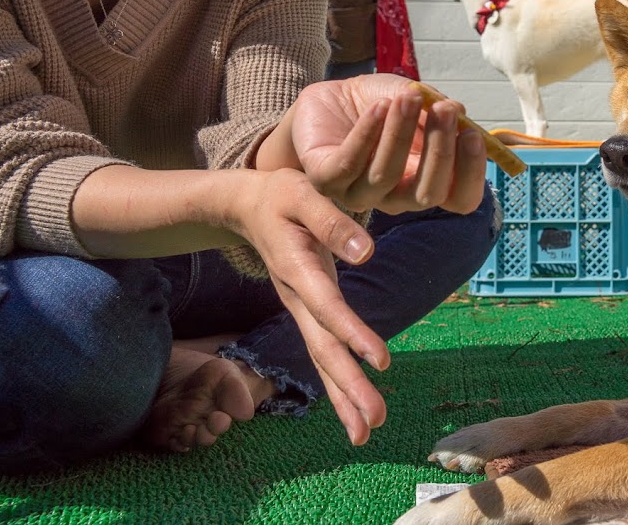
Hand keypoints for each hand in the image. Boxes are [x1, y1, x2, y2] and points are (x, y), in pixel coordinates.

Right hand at [224, 165, 392, 445]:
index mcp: (297, 268)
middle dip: (347, 387)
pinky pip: (322, 352)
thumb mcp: (304, 195)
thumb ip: (333, 223)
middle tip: (373, 422)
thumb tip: (367, 252)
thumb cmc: (280, 196)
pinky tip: (353, 409)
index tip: (381, 360)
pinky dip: (337, 382)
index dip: (352, 332)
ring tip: (365, 433)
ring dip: (343, 396)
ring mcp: (299, 309)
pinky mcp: (306, 312)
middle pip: (322, 348)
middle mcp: (297, 297)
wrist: (246, 206)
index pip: (327, 306)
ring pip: (321, 359)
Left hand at [289, 75, 487, 216]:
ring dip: (401, 133)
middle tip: (444, 110)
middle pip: (428, 195)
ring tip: (408, 97)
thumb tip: (459, 113)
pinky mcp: (326, 180)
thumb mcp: (415, 98)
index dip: (472, 174)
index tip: (473, 134)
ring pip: (386, 177)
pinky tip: (380, 105)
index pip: (460, 199)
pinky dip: (368, 132)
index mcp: (426, 182)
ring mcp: (360, 193)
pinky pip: (349, 164)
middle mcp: (396, 196)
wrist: (331, 99)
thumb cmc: (379, 104)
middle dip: (441, 151)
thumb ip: (437, 107)